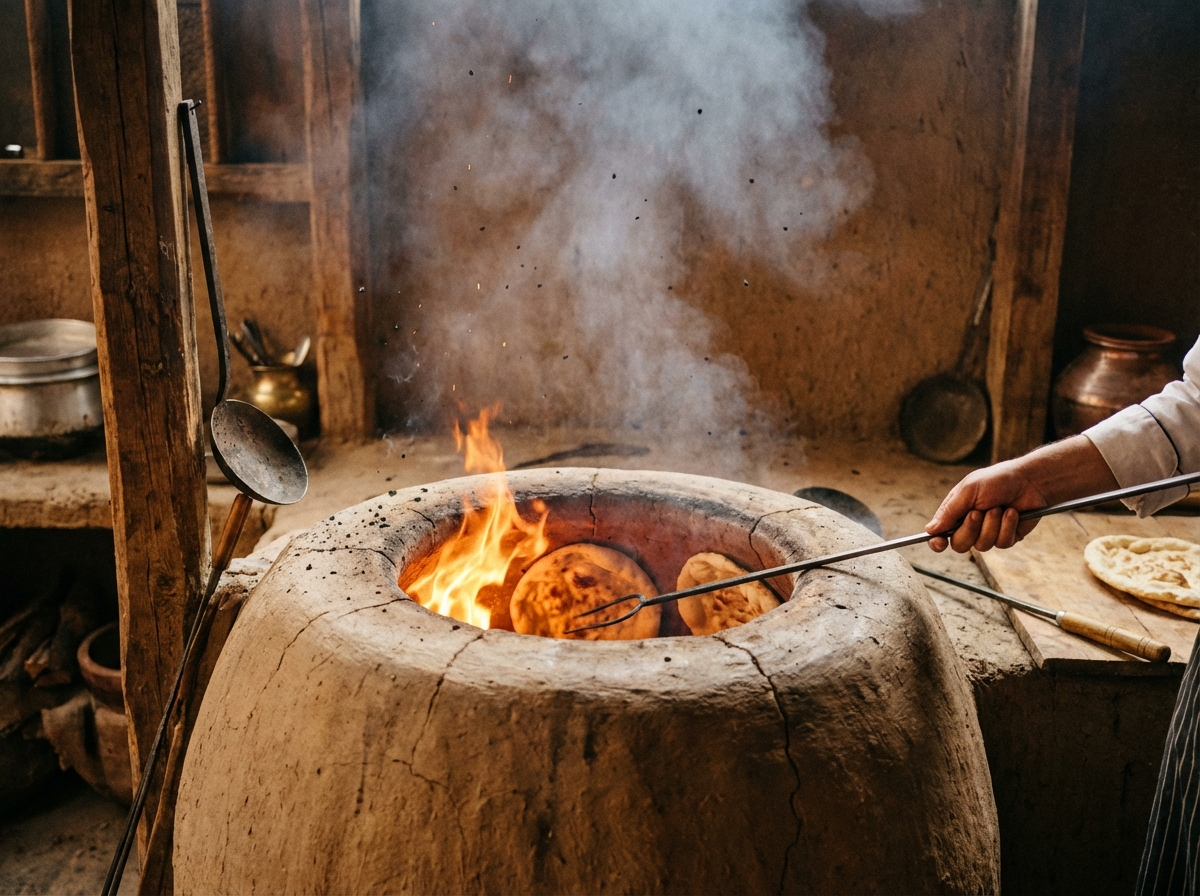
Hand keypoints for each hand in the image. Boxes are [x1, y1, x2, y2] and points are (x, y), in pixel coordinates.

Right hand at [925, 435, 1118, 553]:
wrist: (1030, 481)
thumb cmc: (998, 480)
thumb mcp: (968, 490)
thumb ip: (949, 511)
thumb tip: (930, 530)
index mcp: (956, 512)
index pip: (940, 534)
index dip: (937, 542)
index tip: (939, 543)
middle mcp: (970, 525)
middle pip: (960, 544)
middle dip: (970, 529)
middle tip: (979, 511)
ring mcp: (989, 533)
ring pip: (982, 546)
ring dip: (992, 525)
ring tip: (1000, 507)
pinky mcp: (1007, 537)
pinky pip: (1002, 543)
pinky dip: (1007, 526)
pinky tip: (1013, 513)